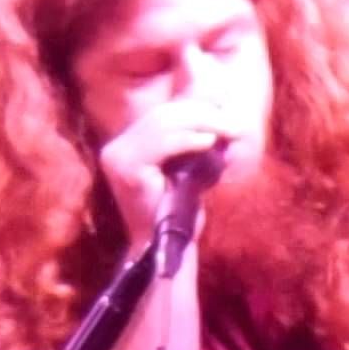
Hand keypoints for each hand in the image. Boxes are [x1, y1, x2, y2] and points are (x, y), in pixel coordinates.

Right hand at [95, 99, 234, 243]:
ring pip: (163, 124)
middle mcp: (115, 149)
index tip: (225, 110)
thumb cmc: (178, 209)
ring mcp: (117, 158)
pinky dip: (189, 140)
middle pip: (162, 116)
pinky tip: (209, 142)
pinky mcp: (126, 169)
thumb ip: (189, 137)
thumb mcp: (185, 166)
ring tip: (228, 130)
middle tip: (233, 122)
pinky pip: (162, 143)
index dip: (194, 107)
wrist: (166, 247)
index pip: (160, 114)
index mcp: (124, 146)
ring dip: (202, 123)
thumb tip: (217, 102)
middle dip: (202, 114)